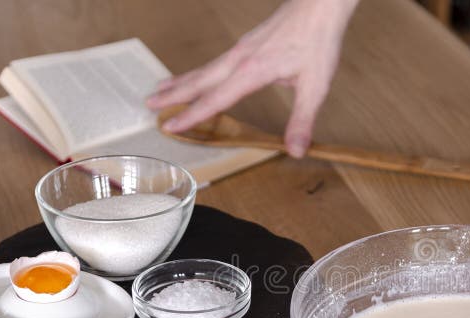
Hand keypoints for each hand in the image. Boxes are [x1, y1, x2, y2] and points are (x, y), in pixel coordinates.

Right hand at [147, 0, 358, 156]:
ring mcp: (241, 49)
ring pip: (204, 68)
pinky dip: (199, 72)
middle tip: (150, 104)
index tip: (171, 126)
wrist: (319, 6)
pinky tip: (199, 75)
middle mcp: (240, 59)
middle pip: (200, 80)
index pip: (216, 98)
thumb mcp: (315, 86)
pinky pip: (215, 61)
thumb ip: (302, 120)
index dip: (192, 115)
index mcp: (252, 71)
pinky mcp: (246, 44)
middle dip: (174, 95)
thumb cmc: (317, 42)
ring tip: (161, 89)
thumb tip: (295, 151)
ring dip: (182, 81)